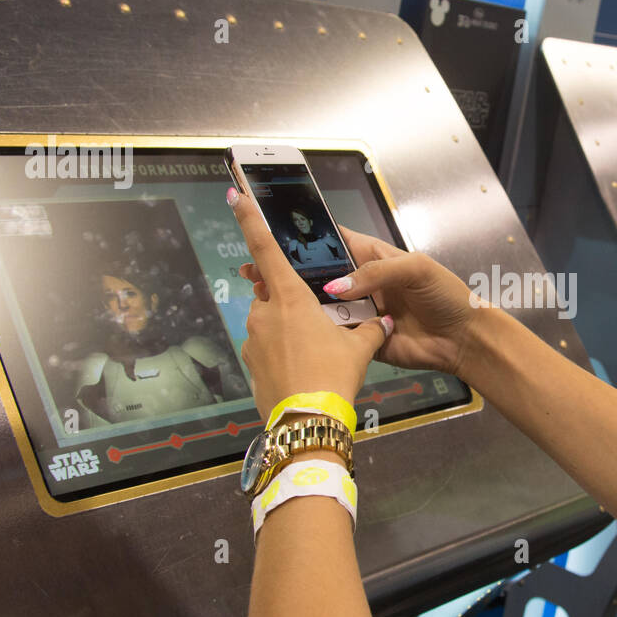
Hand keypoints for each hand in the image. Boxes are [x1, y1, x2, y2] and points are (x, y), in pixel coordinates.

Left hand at [228, 189, 390, 418]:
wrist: (308, 421)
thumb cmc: (333, 374)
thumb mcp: (360, 348)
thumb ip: (369, 329)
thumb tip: (382, 323)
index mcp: (289, 298)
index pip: (265, 249)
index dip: (250, 219)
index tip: (235, 195)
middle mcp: (264, 313)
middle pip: (272, 292)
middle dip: (291, 299)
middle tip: (318, 317)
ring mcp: (253, 339)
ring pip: (269, 322)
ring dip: (288, 329)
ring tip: (317, 351)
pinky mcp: (251, 363)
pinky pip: (267, 348)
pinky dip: (283, 352)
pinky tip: (305, 369)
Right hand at [239, 223, 478, 378]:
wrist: (463, 339)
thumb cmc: (446, 294)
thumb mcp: (415, 269)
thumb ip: (375, 273)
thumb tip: (335, 287)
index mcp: (372, 257)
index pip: (332, 242)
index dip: (304, 238)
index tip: (271, 233)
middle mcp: (360, 282)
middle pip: (316, 274)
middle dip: (286, 271)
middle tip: (252, 269)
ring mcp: (358, 311)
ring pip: (318, 305)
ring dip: (292, 301)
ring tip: (259, 294)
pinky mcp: (360, 339)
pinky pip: (332, 334)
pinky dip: (312, 331)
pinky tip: (286, 327)